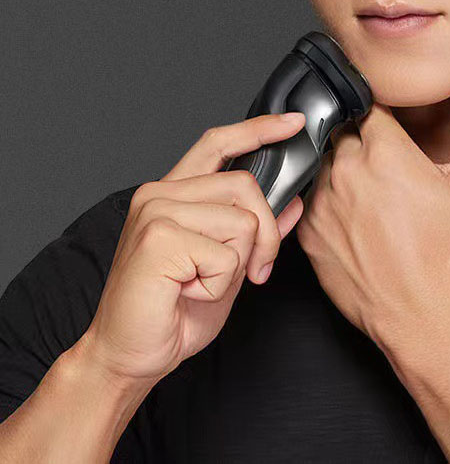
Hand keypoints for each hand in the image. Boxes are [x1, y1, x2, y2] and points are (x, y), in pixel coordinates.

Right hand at [79, 111, 307, 389]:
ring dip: (236, 265)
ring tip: (201, 284)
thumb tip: (292, 203)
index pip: (219, 144)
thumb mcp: (228, 265)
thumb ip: (256, 231)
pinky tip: (188, 293)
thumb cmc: (171, 313)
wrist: (128, 355)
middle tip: (253, 271)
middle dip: (265, 234)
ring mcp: (156, 212)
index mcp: (174, 193)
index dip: (258, 129)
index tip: (293, 123)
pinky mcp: (158, 238)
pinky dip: (219, 285)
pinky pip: (226, 255)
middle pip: (245, 185)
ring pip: (241, 221)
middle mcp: (160, 193)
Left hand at [296, 64, 449, 346]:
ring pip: (322, 163)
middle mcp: (346, 170)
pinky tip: (350, 216)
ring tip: (369, 192)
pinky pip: (307, 199)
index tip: (389, 125)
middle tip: (384, 164)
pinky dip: (324, 200)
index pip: (368, 106)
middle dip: (360, 139)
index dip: (380, 113)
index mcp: (384, 151)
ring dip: (340, 168)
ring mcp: (322, 202)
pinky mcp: (308, 233)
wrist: (422, 315)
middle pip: (342, 132)